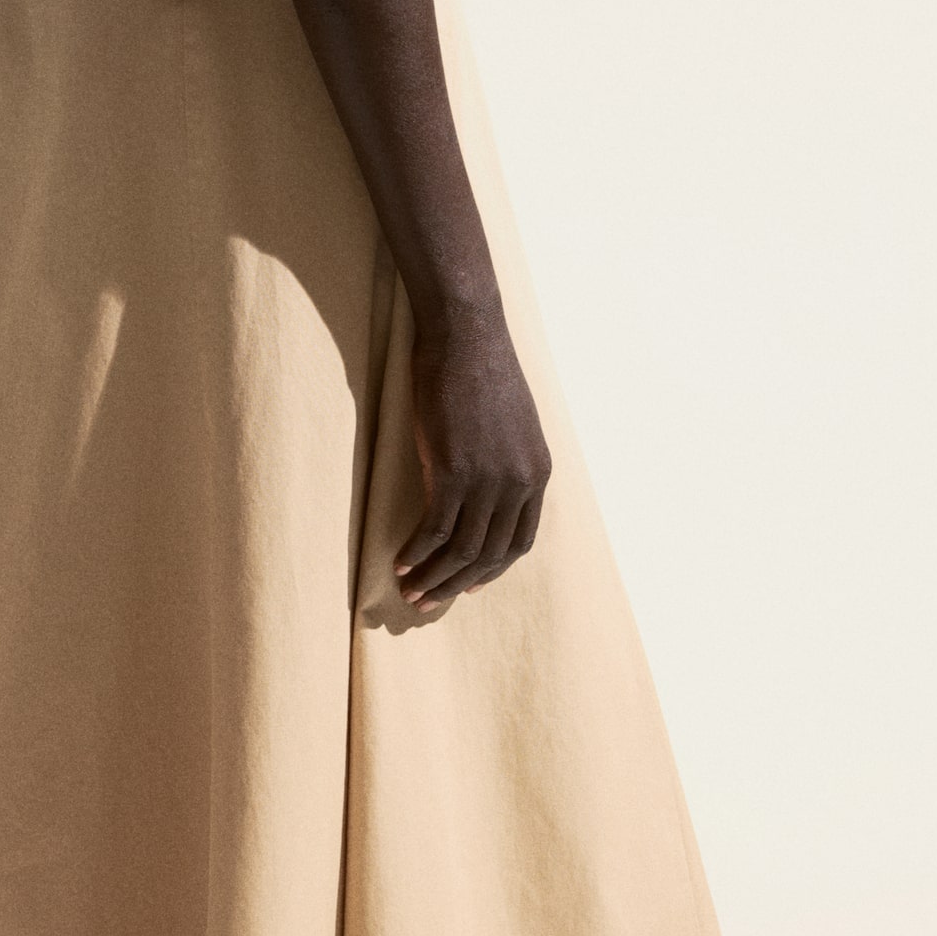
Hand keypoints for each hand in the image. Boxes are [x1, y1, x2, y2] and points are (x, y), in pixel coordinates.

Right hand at [394, 304, 550, 616]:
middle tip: (427, 602)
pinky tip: (398, 562)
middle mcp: (517, 484)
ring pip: (459, 549)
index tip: (467, 584)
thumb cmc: (480, 366)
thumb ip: (507, 457)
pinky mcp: (452, 471)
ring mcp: (486, 480)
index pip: (518, 542)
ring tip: (407, 590)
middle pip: (488, 555)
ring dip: (431, 576)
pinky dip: (415, 552)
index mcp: (538, 473)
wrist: (465, 333)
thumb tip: (486, 482)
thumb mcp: (512, 419)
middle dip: (455, 584)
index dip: (491, 569)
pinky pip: (434, 530)